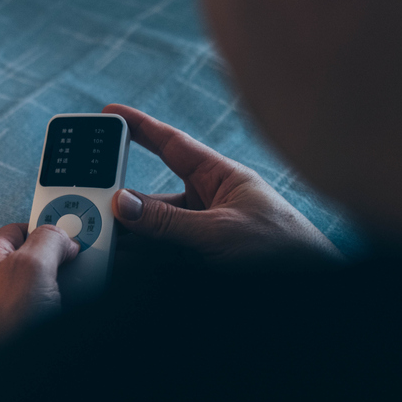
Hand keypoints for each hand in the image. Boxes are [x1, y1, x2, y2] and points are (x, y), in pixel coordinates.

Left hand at [0, 223, 78, 362]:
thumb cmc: (4, 326)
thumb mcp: (33, 267)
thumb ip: (48, 240)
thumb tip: (61, 236)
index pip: (19, 230)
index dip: (46, 231)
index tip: (69, 239)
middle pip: (29, 262)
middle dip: (54, 268)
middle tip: (73, 275)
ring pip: (33, 292)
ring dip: (55, 294)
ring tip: (67, 302)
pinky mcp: (2, 333)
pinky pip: (31, 316)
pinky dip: (47, 316)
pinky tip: (54, 320)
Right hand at [106, 104, 340, 264]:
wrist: (311, 288)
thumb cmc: (286, 249)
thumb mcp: (222, 232)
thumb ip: (169, 221)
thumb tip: (124, 204)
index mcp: (221, 177)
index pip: (172, 144)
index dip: (139, 126)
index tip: (109, 113)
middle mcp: (209, 202)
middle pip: (153, 193)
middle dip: (123, 196)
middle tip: (91, 195)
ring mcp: (203, 234)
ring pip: (153, 228)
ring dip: (128, 232)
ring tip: (100, 234)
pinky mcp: (200, 261)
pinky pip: (160, 253)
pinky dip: (138, 255)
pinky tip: (120, 257)